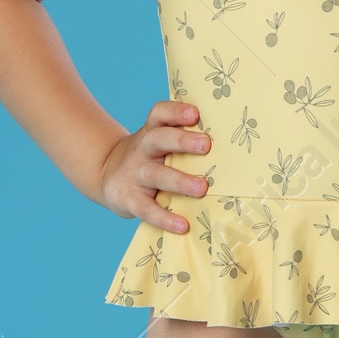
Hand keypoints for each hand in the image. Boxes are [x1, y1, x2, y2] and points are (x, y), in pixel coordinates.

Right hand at [99, 99, 209, 232]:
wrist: (107, 175)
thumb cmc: (149, 158)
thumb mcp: (159, 143)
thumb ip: (184, 141)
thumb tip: (231, 147)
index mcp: (152, 131)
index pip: (159, 114)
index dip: (175, 111)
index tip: (195, 113)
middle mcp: (142, 149)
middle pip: (158, 139)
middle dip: (182, 141)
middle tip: (206, 144)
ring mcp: (134, 174)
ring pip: (156, 175)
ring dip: (180, 181)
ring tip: (202, 187)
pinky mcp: (128, 199)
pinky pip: (147, 209)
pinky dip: (164, 218)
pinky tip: (183, 225)